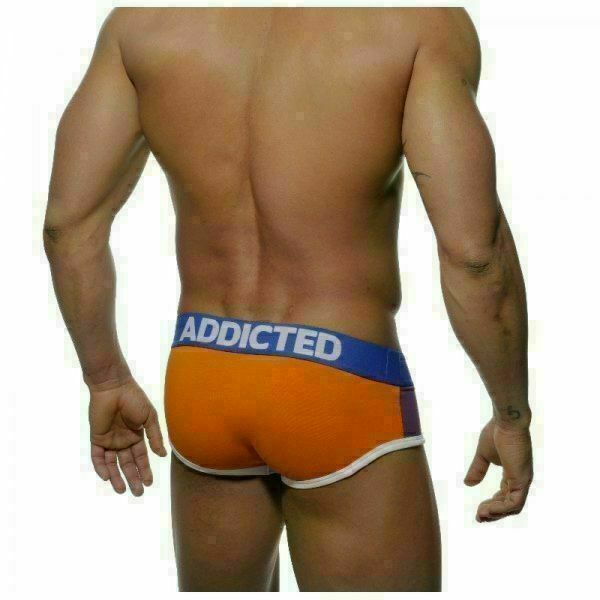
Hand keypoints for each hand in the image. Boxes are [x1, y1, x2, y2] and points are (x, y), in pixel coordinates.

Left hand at [88, 378, 166, 495]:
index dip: (145, 469)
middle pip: (127, 464)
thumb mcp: (149, 418)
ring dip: (117, 477)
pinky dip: (101, 467)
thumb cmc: (134, 399)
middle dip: (133, 478)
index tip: (149, 482)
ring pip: (112, 464)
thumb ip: (155, 436)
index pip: (141, 457)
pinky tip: (107, 477)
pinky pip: (97, 456)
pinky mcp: (97, 437)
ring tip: (123, 490)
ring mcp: (109, 440)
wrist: (114, 387)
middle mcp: (123, 440)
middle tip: (138, 492)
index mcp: (136, 435)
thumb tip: (163, 455)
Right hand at [464, 417, 532, 521]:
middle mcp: (520, 479)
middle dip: (493, 513)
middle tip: (478, 518)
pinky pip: (514, 502)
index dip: (492, 505)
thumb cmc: (496, 432)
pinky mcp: (522, 479)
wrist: (506, 421)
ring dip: (496, 513)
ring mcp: (523, 480)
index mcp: (513, 474)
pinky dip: (500, 508)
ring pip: (512, 507)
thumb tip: (468, 484)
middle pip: (509, 505)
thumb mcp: (483, 455)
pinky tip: (487, 509)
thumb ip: (478, 469)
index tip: (478, 511)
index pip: (505, 496)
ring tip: (480, 515)